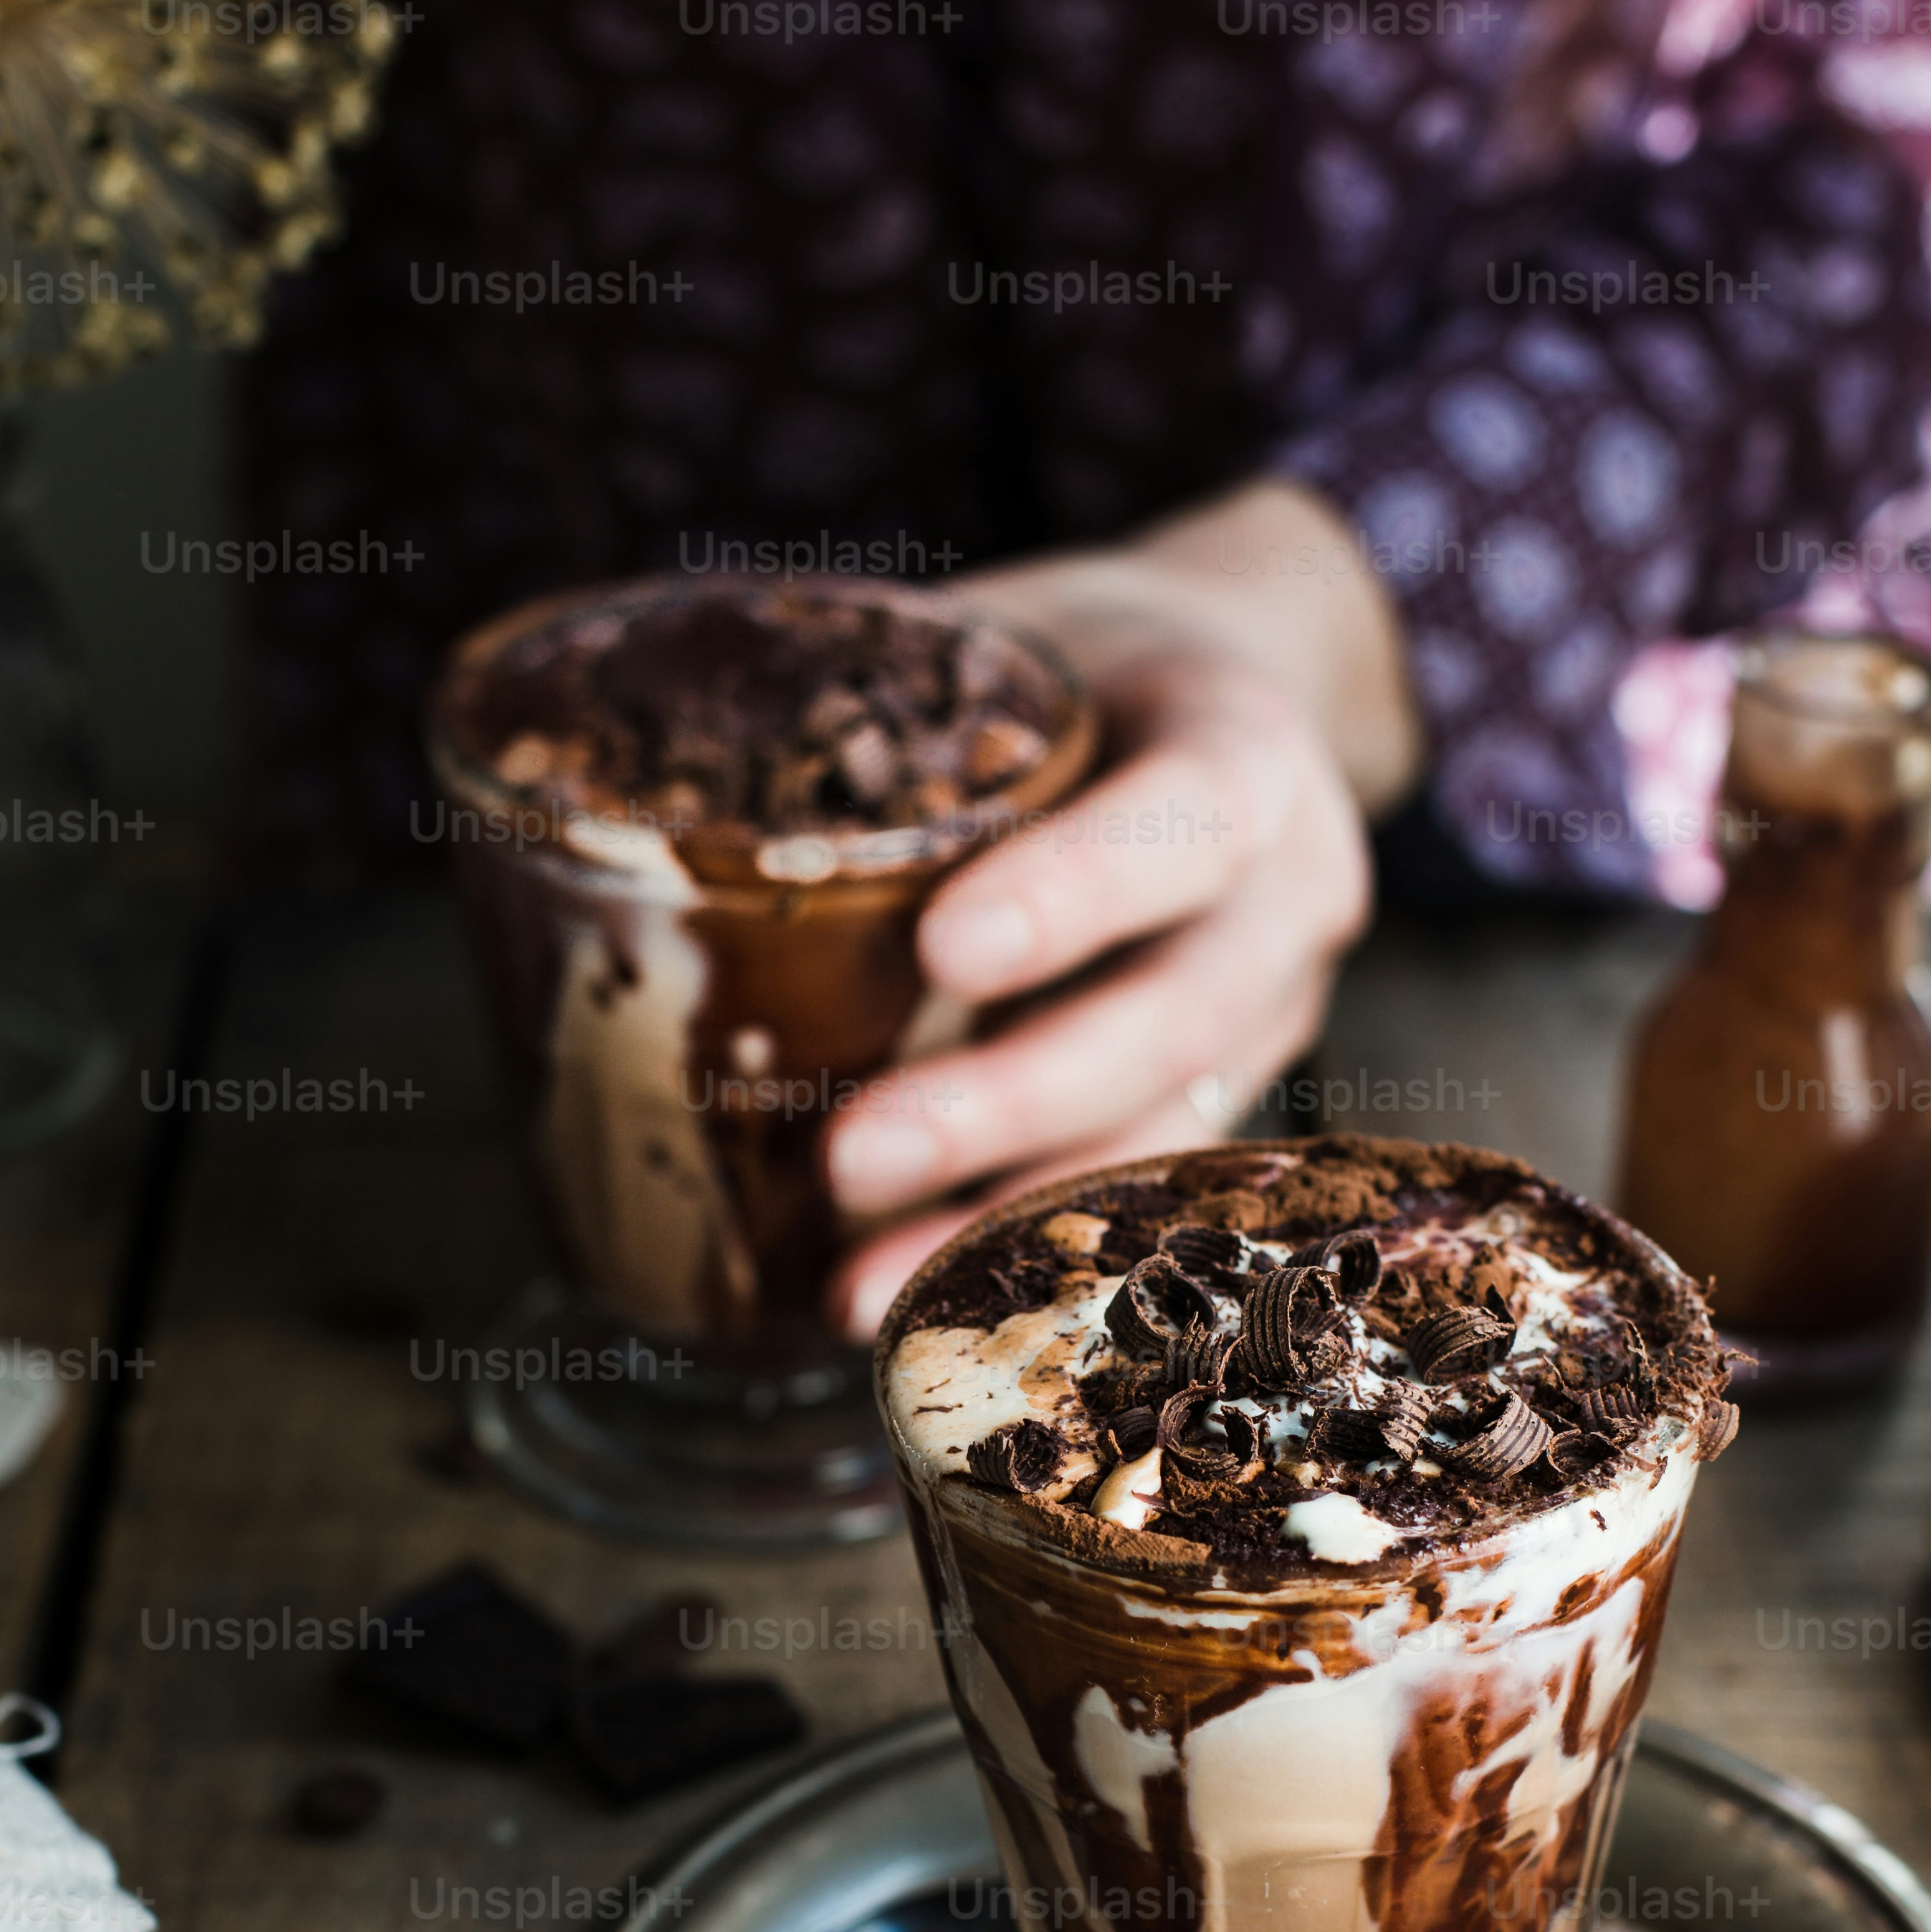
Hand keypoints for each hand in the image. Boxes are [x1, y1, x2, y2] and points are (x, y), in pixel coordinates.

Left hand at [821, 477, 1421, 1337]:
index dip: (1077, 891)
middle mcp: (1288, 896)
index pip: (1188, 818)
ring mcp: (1275, 1012)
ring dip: (1005, 1221)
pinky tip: (906, 1299)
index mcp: (1245, 746)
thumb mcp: (1009, 631)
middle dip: (1008, 1103)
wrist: (1233, 696)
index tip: (942, 950)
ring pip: (1165, 1137)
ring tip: (852, 1288)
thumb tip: (642, 762)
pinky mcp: (1234, 1097)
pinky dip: (1020, 1247)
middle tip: (847, 1158)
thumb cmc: (1082, 662)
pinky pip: (1138, 1189)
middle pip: (1175, 1017)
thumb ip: (885, 695)